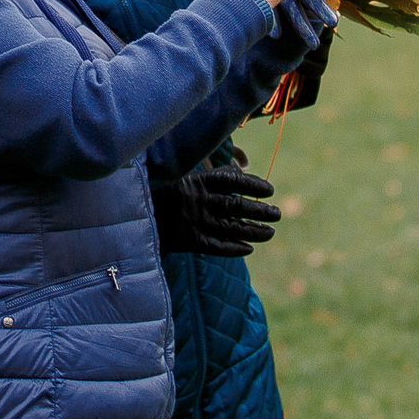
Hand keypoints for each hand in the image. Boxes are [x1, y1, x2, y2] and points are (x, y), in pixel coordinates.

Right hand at [150, 152, 281, 256]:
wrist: (141, 215)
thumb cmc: (170, 194)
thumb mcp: (190, 178)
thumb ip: (216, 175)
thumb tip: (242, 170)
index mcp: (198, 182)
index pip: (231, 181)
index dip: (252, 185)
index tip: (270, 190)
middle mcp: (198, 201)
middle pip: (235, 206)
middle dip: (259, 211)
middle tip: (277, 214)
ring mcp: (194, 222)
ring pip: (231, 227)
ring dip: (253, 231)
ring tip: (270, 232)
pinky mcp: (190, 241)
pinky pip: (216, 246)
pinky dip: (233, 248)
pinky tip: (248, 248)